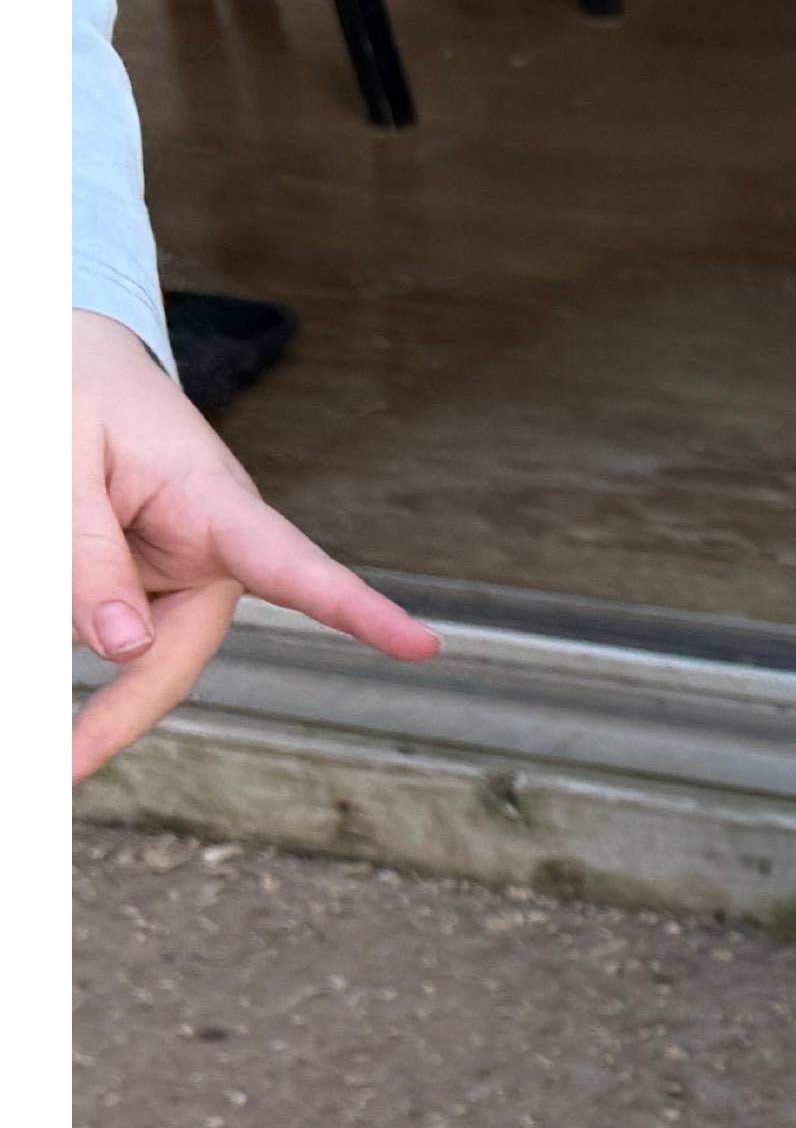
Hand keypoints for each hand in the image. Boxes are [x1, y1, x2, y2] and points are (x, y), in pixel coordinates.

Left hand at [71, 307, 436, 782]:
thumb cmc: (75, 391)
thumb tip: (124, 650)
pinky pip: (93, 630)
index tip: (419, 643)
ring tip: (44, 517)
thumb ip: (85, 547)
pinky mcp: (143, 594)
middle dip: (118, 709)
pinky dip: (55, 619)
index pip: (295, 566)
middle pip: (176, 657)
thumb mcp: (61, 454)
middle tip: (60, 762)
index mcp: (218, 506)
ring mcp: (178, 582)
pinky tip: (45, 578)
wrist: (72, 366)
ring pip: (116, 642)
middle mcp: (212, 560)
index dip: (356, 609)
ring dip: (56, 616)